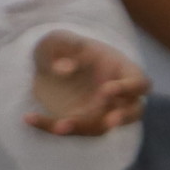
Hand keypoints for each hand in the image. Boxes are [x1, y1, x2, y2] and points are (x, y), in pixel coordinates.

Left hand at [26, 32, 147, 135]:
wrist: (54, 62)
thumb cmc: (67, 48)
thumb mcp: (62, 40)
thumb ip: (66, 47)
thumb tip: (63, 69)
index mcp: (123, 71)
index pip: (140, 83)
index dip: (129, 89)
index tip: (107, 89)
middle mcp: (120, 96)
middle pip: (133, 112)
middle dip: (122, 118)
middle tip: (108, 122)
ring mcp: (103, 111)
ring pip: (103, 127)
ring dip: (84, 128)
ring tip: (59, 126)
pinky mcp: (83, 122)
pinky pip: (73, 129)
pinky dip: (52, 126)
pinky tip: (30, 118)